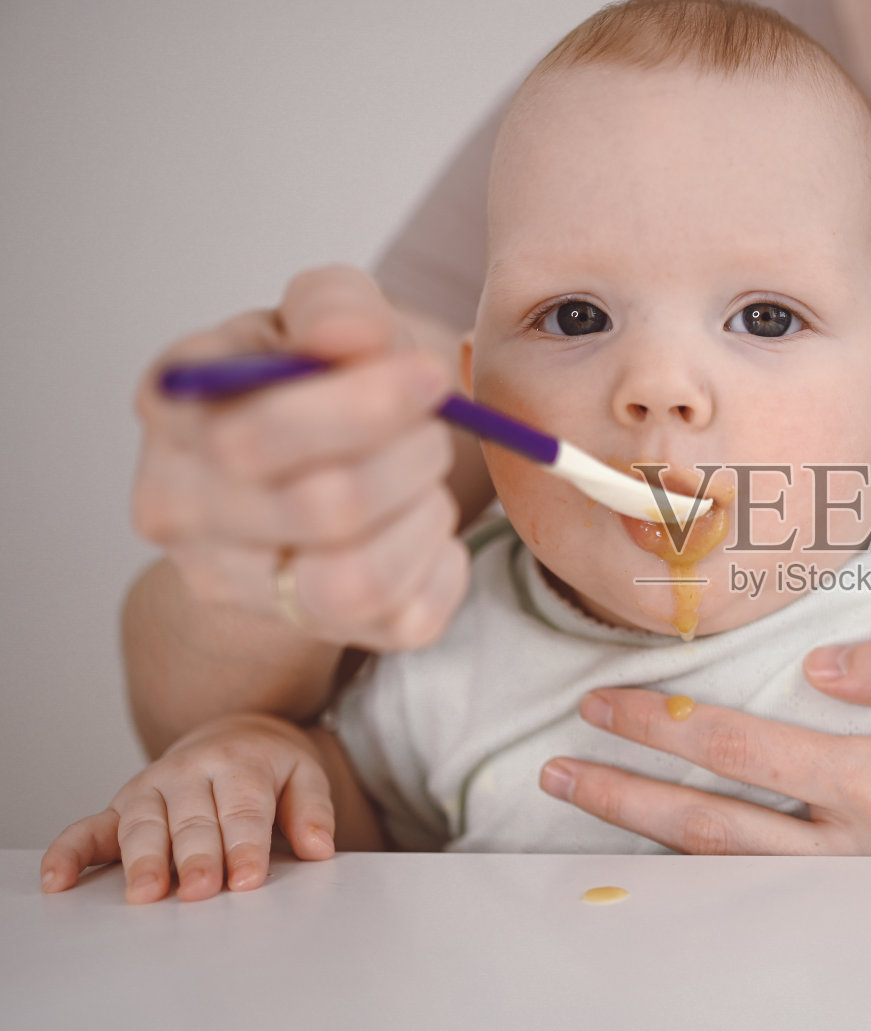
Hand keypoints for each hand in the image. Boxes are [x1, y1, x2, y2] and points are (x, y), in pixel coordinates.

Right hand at [39, 714, 336, 902]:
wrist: (236, 733)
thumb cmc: (272, 767)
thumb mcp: (305, 774)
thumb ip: (313, 810)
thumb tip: (319, 848)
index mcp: (239, 763)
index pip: (244, 810)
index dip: (246, 847)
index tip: (248, 880)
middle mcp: (189, 772)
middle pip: (192, 821)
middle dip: (197, 857)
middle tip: (202, 892)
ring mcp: (151, 788)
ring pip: (142, 825)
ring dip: (143, 860)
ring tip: (146, 895)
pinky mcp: (121, 806)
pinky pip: (90, 828)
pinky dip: (70, 851)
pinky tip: (58, 879)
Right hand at [132, 265, 468, 651]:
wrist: (297, 470)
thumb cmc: (309, 381)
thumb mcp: (316, 317)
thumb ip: (335, 306)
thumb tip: (353, 336)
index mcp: (175, 407)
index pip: (257, 434)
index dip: (360, 409)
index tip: (427, 377)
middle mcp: (180, 506)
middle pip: (323, 507)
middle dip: (410, 456)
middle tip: (434, 428)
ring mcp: (235, 582)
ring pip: (357, 580)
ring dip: (424, 517)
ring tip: (426, 478)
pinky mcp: (311, 631)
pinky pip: (404, 620)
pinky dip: (441, 565)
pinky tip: (426, 526)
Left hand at [538, 631, 870, 855]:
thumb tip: (820, 662)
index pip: (743, 750)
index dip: (664, 724)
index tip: (605, 701)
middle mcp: (852, 847)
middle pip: (709, 822)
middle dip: (625, 788)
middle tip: (556, 763)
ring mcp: (850, 885)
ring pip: (722, 865)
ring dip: (641, 830)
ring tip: (577, 798)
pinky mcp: (858, 901)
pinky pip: (755, 887)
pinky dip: (691, 868)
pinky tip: (650, 847)